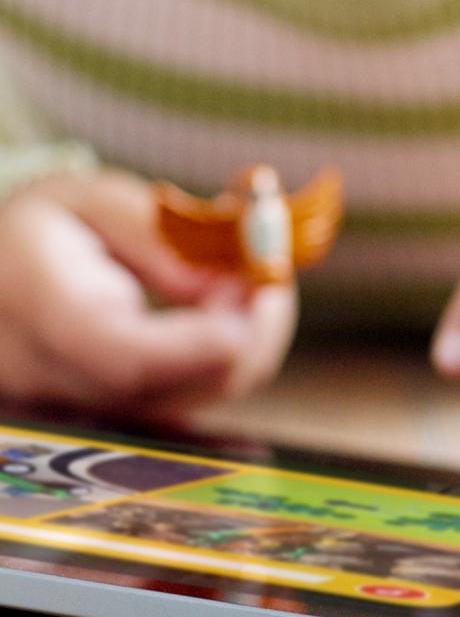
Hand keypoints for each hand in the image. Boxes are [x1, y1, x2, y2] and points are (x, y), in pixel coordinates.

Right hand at [0, 170, 295, 411]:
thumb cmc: (47, 225)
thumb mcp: (98, 201)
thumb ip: (166, 237)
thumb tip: (236, 278)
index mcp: (34, 299)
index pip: (120, 351)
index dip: (202, 342)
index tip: (262, 298)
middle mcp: (40, 370)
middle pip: (161, 388)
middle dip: (242, 337)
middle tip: (269, 276)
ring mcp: (64, 404)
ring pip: (177, 404)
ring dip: (238, 348)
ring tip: (241, 283)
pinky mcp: (94, 415)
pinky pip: (171, 405)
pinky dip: (217, 363)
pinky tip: (223, 316)